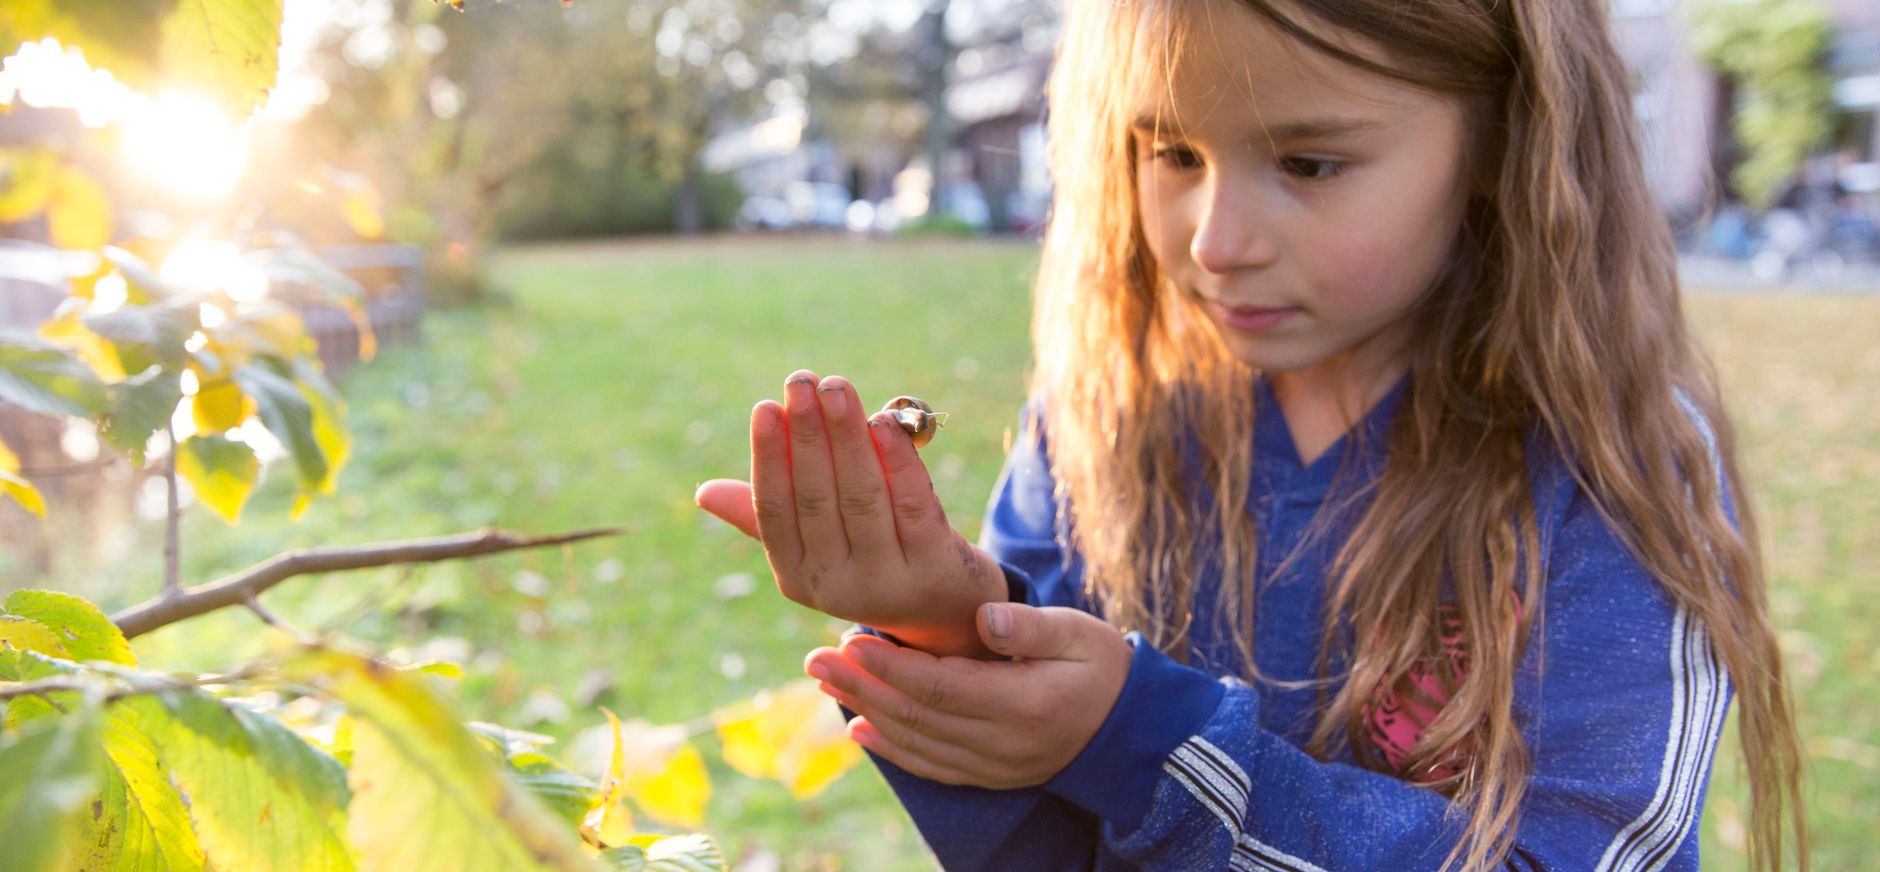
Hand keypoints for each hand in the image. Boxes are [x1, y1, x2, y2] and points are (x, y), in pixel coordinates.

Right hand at [694, 370, 1006, 657]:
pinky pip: (911, 505)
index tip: (766, 406)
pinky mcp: (932, 567)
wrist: (946, 606)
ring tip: (837, 388)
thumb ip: (768, 515)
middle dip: (808, 435)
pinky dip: (898, 461)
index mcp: (796, 577)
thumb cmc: (871, 556)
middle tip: (803, 381)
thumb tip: (705, 493)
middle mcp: (836, 587)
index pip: (773, 512)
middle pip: (817, 500)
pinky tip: (886, 422)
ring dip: (847, 436)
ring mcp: (886, 582)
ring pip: (862, 497)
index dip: (769, 458)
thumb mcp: (818, 544)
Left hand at [804, 601, 1132, 789]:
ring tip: (825, 683)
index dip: (892, 667)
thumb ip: (1031, 627)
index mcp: (1024, 705)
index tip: (851, 640)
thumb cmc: (1101, 666)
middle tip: (816, 659)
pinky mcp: (987, 777)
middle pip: (917, 717)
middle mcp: (1002, 745)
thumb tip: (984, 619)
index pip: (942, 688)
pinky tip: (858, 728)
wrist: (1127, 727)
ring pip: (916, 743)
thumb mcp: (1080, 632)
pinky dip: (890, 749)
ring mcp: (993, 767)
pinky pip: (930, 766)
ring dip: (866, 713)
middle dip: (862, 687)